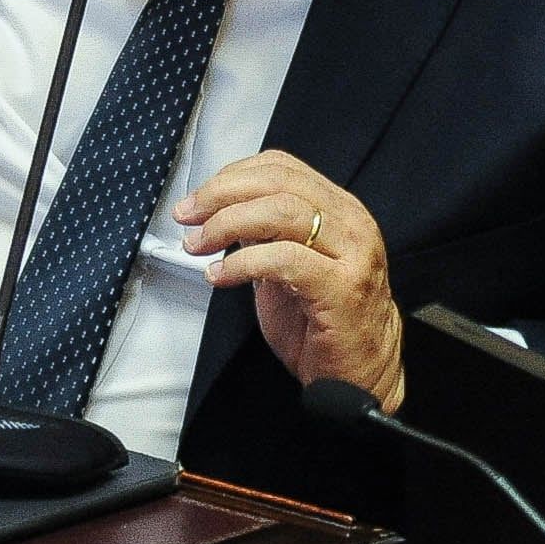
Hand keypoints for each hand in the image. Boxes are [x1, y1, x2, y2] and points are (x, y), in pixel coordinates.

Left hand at [176, 151, 402, 407]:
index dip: (232, 176)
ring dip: (227, 224)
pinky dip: (243, 262)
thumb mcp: (287, 264)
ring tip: (198, 246)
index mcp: (341, 209)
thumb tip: (219, 208)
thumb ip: (264, 232)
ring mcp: (353, 254)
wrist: (357, 375)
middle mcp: (352, 223)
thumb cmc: (321, 321)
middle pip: (279, 183)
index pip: (282, 167)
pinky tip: (220, 276)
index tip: (197, 199)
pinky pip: (285, 260)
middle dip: (222, 195)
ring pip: (282, 213)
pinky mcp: (343, 288)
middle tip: (187, 217)